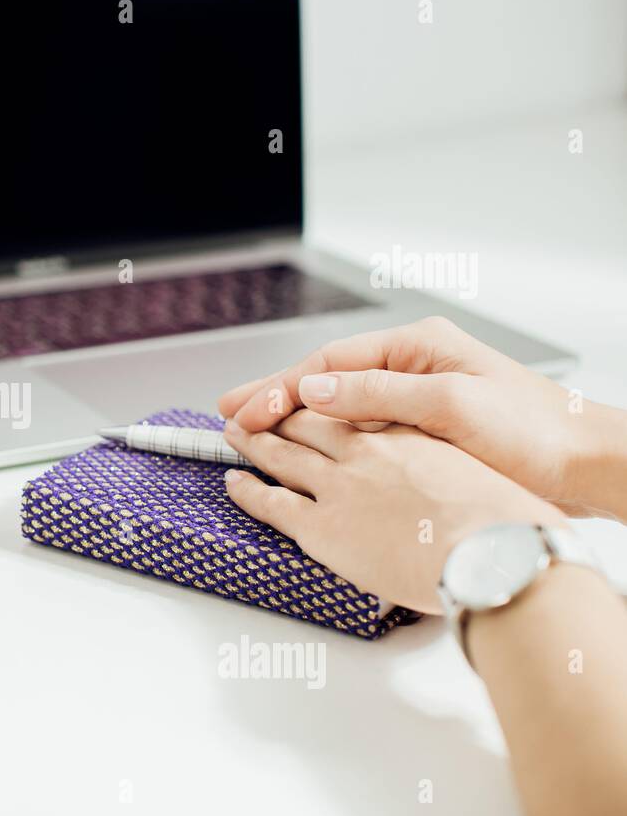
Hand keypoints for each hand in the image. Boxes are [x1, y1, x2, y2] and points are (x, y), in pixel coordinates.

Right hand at [216, 317, 624, 518]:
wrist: (587, 467)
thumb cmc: (534, 432)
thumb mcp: (451, 406)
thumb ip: (379, 396)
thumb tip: (314, 390)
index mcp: (417, 348)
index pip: (329, 365)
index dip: (280, 389)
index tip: (243, 411)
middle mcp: (413, 366)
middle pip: (326, 379)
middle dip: (274, 396)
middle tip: (227, 414)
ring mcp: (417, 397)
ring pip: (339, 403)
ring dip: (295, 416)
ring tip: (252, 429)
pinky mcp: (424, 429)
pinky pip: (360, 427)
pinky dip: (325, 436)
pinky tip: (305, 449)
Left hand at [221, 412, 566, 613]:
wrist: (493, 552)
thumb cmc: (506, 525)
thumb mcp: (483, 477)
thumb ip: (453, 473)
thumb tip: (449, 489)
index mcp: (411, 434)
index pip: (357, 407)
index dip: (329, 401)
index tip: (314, 398)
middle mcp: (368, 452)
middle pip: (310, 422)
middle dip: (280, 412)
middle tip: (257, 407)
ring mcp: (339, 486)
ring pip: (282, 453)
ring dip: (254, 439)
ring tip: (235, 431)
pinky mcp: (321, 526)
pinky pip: (271, 502)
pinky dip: (247, 490)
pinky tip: (234, 481)